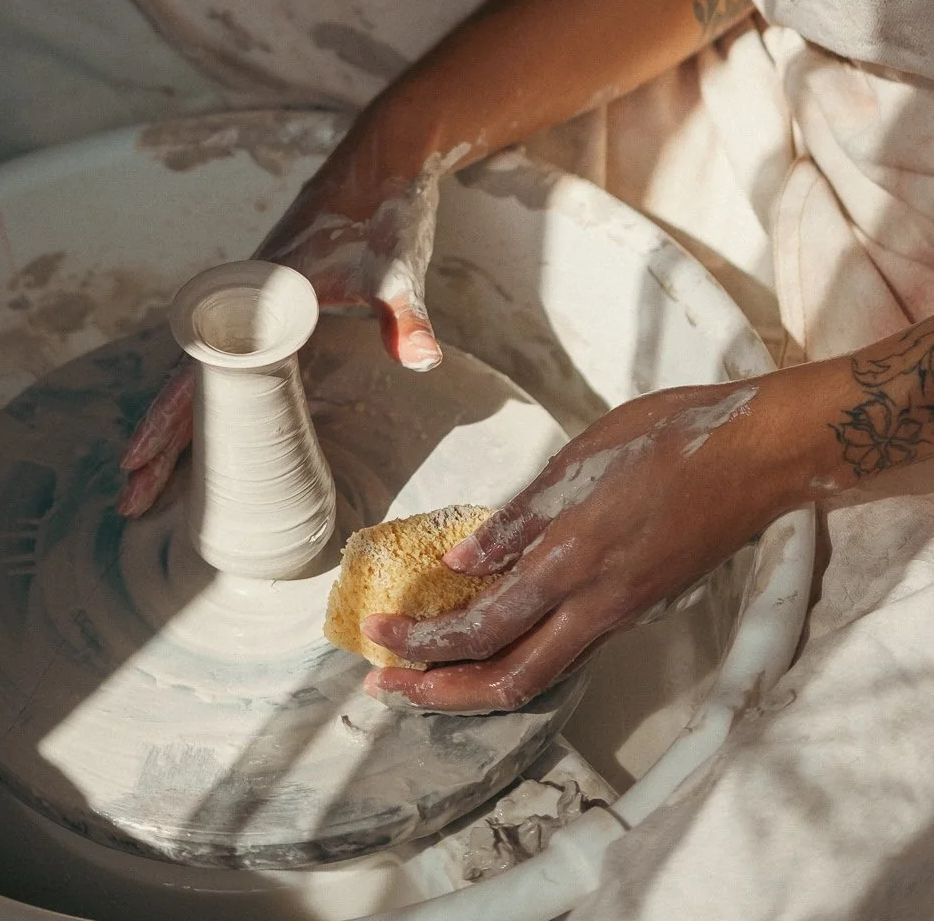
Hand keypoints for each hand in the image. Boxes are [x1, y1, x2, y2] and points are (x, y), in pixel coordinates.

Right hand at [117, 106, 468, 515]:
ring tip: (148, 478)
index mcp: (262, 293)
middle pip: (184, 379)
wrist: (384, 161)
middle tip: (128, 499)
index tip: (137, 462)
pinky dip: (200, 396)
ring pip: (196, 370)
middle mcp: (243, 299)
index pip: (198, 369)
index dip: (167, 420)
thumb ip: (405, 317)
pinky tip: (202, 428)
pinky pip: (219, 357)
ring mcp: (250, 301)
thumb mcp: (400, 269)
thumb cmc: (385, 214)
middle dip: (156, 441)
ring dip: (174, 423)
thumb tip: (421, 362)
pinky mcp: (266, 302)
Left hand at [361, 377, 798, 712]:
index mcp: (573, 562)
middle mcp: (597, 605)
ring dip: (477, 681)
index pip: (483, 626)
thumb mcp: (580, 460)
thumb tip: (462, 556)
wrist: (753, 457)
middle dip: (440, 692)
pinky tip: (498, 636)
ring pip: (540, 673)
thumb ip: (521, 514)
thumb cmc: (668, 440)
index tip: (379, 635)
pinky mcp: (640, 604)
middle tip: (387, 688)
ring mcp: (623, 612)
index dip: (424, 641)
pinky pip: (569, 649)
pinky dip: (522, 654)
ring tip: (429, 673)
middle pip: (508, 680)